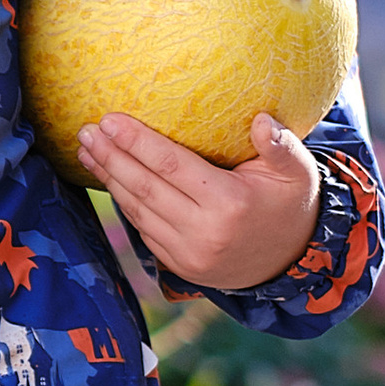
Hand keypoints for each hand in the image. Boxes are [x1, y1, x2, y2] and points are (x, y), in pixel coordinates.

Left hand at [78, 111, 322, 289]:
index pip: (171, 165)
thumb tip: (261, 120)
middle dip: (111, 157)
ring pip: (137, 211)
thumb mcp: (298, 172)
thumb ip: (281, 145)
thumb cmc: (290, 203)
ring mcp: (188, 253)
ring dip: (109, 179)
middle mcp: (204, 232)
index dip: (136, 142)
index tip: (109, 120)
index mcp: (229, 203)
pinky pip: (143, 229)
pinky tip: (109, 178)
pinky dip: (124, 203)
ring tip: (87, 150)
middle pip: (144, 188)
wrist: (291, 261)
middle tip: (86, 131)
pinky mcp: (179, 265)